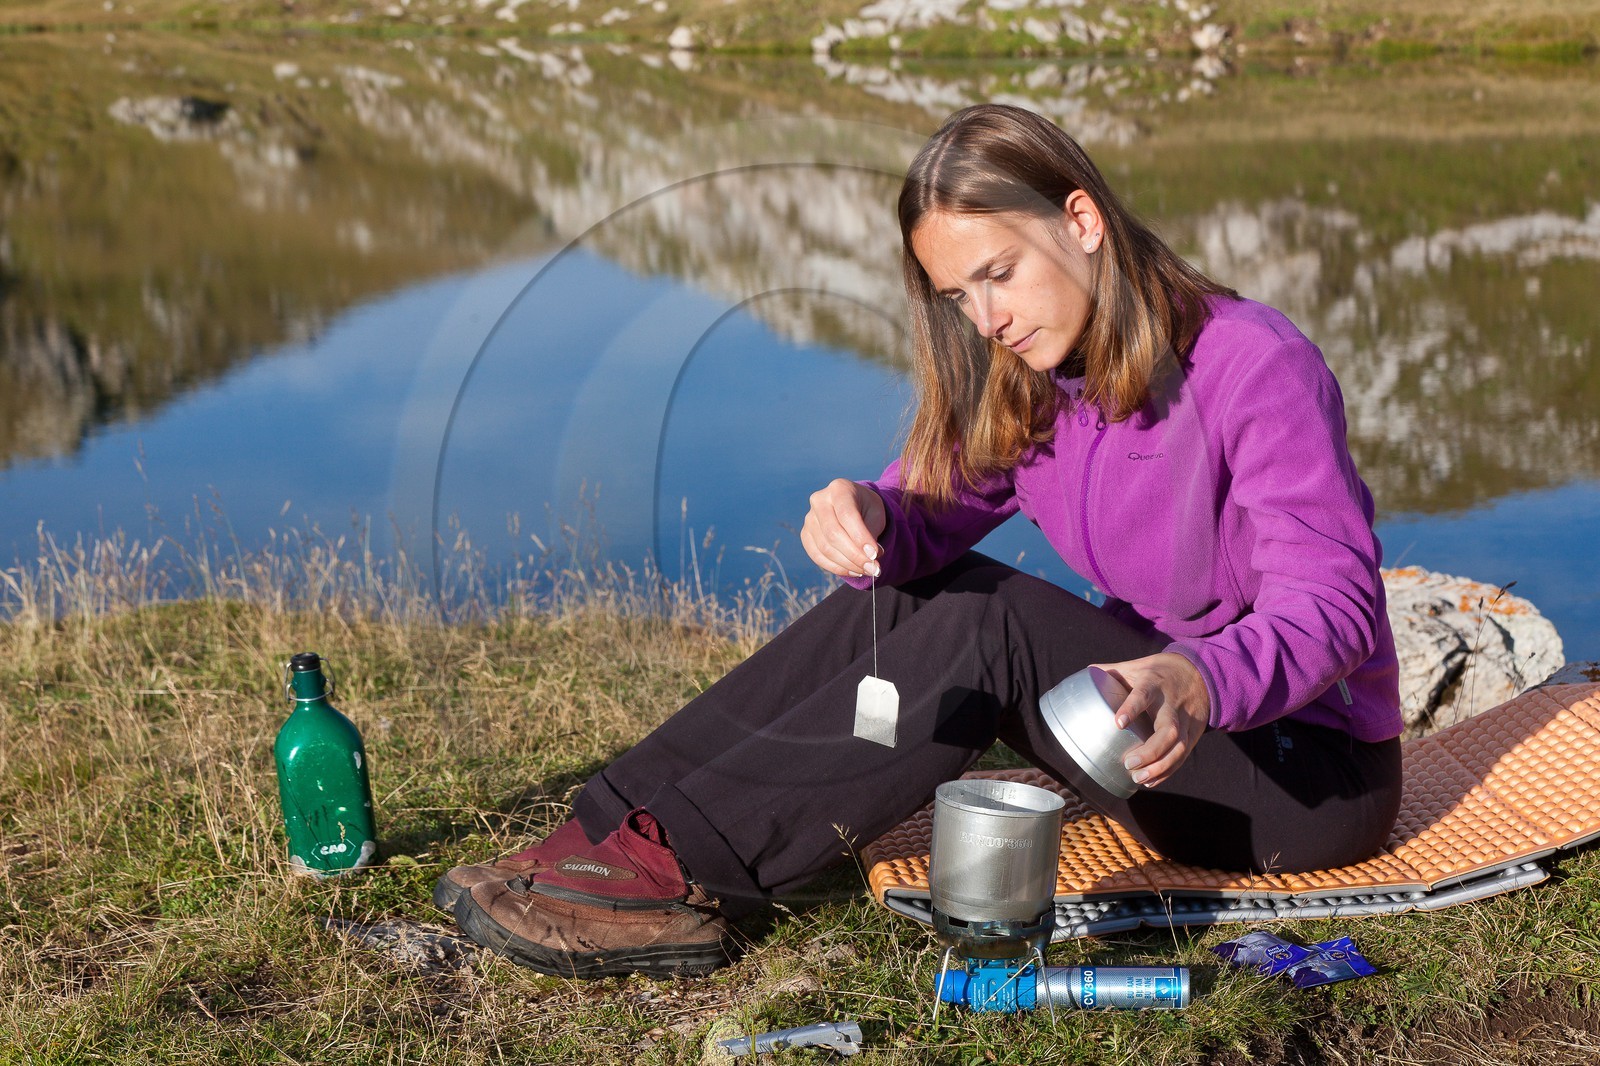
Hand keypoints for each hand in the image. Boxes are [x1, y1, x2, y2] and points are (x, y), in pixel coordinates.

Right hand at [801, 479, 886, 578]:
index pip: (847, 515)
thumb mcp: (876, 513)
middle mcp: (819, 501)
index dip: (860, 537)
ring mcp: (809, 518)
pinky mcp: (805, 534)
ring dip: (847, 564)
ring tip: (866, 570)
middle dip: (855, 555)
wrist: (853, 506)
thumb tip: (869, 557)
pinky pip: (817, 556)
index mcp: (839, 489)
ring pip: (825, 548)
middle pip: (833, 534)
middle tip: (873, 569)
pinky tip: (853, 571)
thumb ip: (872, 532)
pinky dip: (836, 567)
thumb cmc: (866, 509)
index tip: (876, 554)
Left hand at [1096, 652, 1210, 788]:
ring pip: (1180, 747)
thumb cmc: (1158, 671)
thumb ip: (1111, 671)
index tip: (1118, 724)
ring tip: (1138, 778)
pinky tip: (1150, 781)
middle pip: (1169, 730)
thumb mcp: (1136, 666)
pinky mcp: (1194, 733)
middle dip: (1150, 751)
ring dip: (1160, 766)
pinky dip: (1167, 771)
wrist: (1199, 672)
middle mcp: (1172, 704)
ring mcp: (1186, 721)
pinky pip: (1183, 755)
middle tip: (1129, 764)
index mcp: (1154, 684)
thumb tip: (1085, 672)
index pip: (1143, 695)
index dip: (1131, 709)